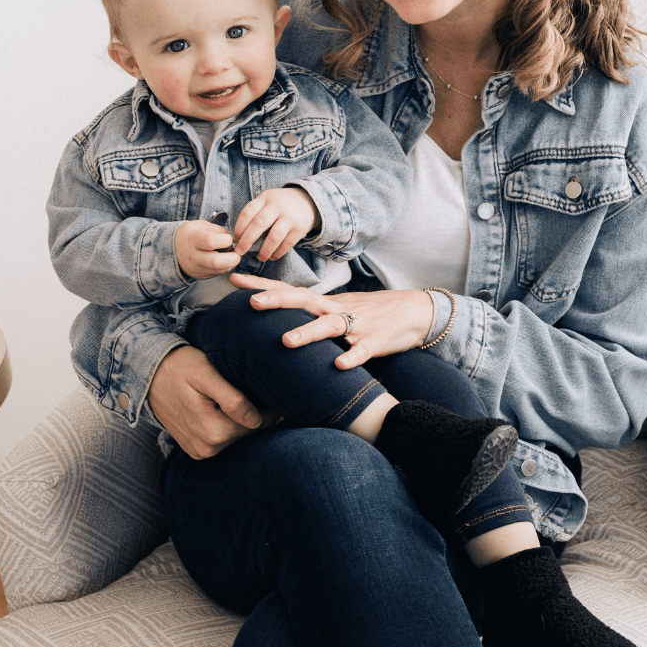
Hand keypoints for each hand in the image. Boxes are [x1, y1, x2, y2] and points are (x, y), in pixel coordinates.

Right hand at [148, 346, 262, 458]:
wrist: (148, 374)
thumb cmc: (180, 367)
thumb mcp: (206, 375)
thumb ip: (232, 399)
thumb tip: (256, 421)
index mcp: (213, 432)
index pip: (258, 425)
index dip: (266, 406)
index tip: (264, 389)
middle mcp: (207, 448)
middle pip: (247, 433)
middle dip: (252, 413)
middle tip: (246, 389)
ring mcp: (200, 451)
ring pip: (236, 437)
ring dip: (239, 420)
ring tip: (231, 397)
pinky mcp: (195, 448)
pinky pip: (222, 440)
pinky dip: (226, 426)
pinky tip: (220, 408)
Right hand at [175, 220, 240, 278]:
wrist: (174, 248)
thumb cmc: (192, 234)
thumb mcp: (202, 225)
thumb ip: (219, 231)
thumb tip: (233, 242)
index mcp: (191, 238)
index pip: (210, 241)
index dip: (225, 240)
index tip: (229, 239)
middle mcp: (191, 255)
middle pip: (216, 262)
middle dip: (233, 258)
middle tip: (237, 252)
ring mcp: (195, 268)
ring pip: (219, 270)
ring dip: (231, 263)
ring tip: (230, 255)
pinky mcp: (199, 276)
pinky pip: (217, 274)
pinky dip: (225, 267)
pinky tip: (223, 260)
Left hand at [230, 274, 433, 368]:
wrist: (414, 311)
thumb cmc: (370, 313)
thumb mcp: (339, 311)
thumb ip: (312, 318)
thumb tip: (279, 328)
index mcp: (325, 303)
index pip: (288, 290)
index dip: (261, 285)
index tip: (232, 280)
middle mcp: (337, 309)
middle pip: (304, 301)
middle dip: (278, 301)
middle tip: (252, 303)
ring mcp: (357, 325)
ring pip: (330, 326)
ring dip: (308, 333)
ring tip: (286, 341)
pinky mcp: (376, 341)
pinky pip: (362, 351)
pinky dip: (352, 357)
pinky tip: (339, 366)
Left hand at [234, 188, 318, 261]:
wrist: (307, 201)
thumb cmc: (280, 205)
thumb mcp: (267, 201)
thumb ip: (255, 214)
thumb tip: (240, 237)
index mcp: (265, 198)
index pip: (248, 211)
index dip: (240, 226)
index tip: (235, 238)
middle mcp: (277, 206)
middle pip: (259, 223)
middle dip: (247, 240)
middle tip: (240, 252)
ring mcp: (290, 217)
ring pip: (274, 236)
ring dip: (265, 250)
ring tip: (260, 258)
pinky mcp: (300, 228)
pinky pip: (287, 244)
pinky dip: (278, 253)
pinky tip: (272, 257)